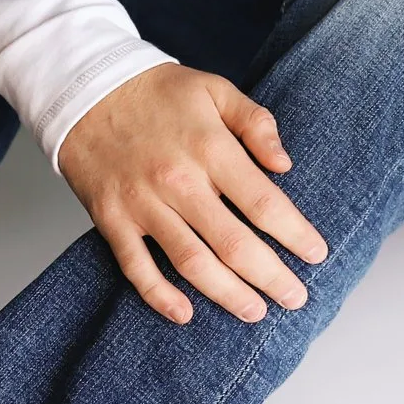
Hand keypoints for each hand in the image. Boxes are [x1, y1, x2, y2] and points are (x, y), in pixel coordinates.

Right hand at [56, 63, 328, 325]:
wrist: (86, 90)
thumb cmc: (159, 92)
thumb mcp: (216, 90)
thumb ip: (257, 124)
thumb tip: (285, 165)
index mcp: (210, 148)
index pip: (263, 203)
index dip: (294, 234)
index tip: (317, 254)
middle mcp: (178, 182)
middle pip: (233, 243)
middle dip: (270, 276)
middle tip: (295, 298)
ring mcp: (142, 204)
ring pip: (191, 262)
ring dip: (226, 293)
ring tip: (255, 312)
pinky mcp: (111, 220)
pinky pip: (136, 268)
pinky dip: (159, 296)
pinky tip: (185, 313)